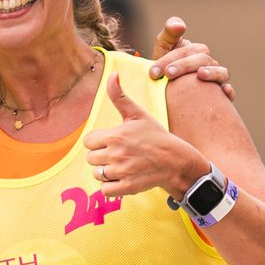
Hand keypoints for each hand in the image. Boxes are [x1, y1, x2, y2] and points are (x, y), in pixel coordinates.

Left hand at [84, 78, 206, 201]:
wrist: (175, 160)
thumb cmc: (155, 136)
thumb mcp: (137, 114)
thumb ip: (120, 96)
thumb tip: (112, 74)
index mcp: (115, 135)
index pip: (88, 142)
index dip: (98, 142)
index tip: (111, 142)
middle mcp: (116, 154)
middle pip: (91, 158)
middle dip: (101, 157)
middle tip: (119, 154)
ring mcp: (121, 172)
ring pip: (97, 174)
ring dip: (106, 172)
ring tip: (121, 166)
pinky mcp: (127, 187)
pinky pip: (105, 190)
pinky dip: (111, 186)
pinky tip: (122, 178)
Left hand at [144, 14, 233, 100]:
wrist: (167, 91)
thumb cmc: (165, 67)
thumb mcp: (163, 48)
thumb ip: (169, 34)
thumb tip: (180, 26)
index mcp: (197, 51)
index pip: (188, 50)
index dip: (171, 58)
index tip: (154, 71)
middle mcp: (209, 63)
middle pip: (203, 60)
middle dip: (185, 65)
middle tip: (168, 74)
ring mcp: (217, 78)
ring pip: (221, 73)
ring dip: (213, 73)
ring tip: (200, 75)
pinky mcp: (220, 95)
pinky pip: (229, 93)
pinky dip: (230, 91)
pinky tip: (225, 91)